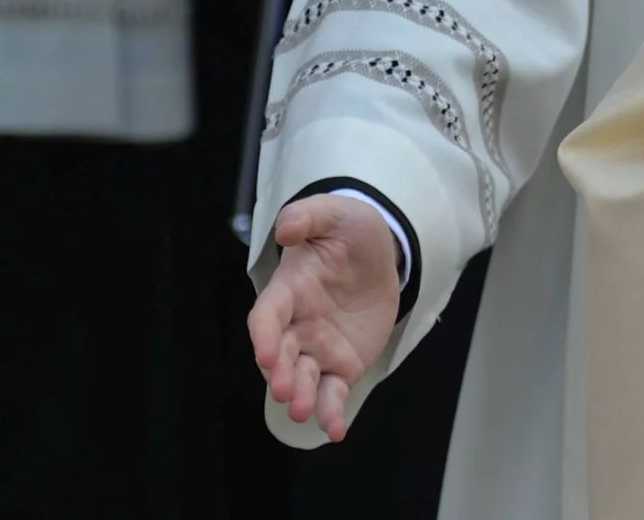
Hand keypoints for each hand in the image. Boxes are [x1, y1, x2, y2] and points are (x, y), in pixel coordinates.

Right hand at [248, 194, 401, 442]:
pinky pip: (333, 392)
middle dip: (279, 373)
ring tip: (302, 411)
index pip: (266, 316)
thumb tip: (285, 229)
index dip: (263, 336)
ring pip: (303, 378)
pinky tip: (336, 430)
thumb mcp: (335, 213)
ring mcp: (317, 348)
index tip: (265, 354)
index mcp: (288, 290)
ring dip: (300, 396)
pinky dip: (332, 412)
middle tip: (284, 389)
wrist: (381, 253)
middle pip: (280, 354)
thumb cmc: (349, 232)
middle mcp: (297, 325)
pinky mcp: (342, 365)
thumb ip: (308, 217)